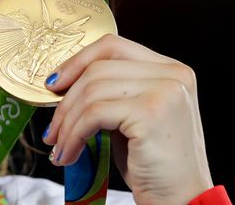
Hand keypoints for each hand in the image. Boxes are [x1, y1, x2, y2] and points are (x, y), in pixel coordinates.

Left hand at [41, 34, 213, 204]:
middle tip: (51, 129)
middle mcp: (173, 74)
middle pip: (97, 68)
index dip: (77, 61)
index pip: (112, 46)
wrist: (183, 201)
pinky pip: (94, 115)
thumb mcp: (132, 117)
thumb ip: (111, 92)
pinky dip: (74, 135)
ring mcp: (165, 90)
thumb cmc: (154, 164)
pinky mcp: (151, 112)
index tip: (54, 84)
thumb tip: (62, 82)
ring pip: (91, 92)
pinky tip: (69, 154)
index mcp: (170, 69)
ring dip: (66, 123)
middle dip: (65, 100)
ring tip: (59, 147)